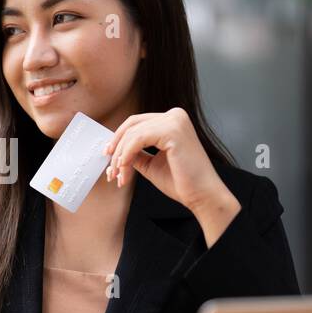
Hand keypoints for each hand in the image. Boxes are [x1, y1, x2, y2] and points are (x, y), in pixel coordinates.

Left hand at [103, 107, 240, 245]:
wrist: (202, 196)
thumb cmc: (181, 182)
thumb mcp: (151, 163)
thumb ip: (135, 153)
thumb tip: (113, 150)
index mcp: (173, 120)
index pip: (137, 123)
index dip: (119, 138)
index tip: (109, 156)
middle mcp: (175, 115)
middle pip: (132, 124)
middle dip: (116, 147)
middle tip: (110, 169)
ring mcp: (175, 121)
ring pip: (132, 134)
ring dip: (120, 157)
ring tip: (118, 176)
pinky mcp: (173, 130)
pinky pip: (137, 140)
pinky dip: (126, 156)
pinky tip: (124, 170)